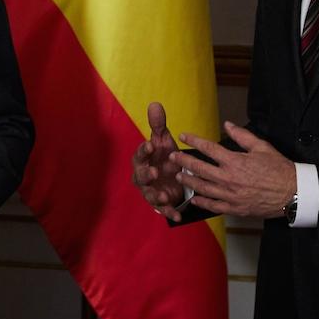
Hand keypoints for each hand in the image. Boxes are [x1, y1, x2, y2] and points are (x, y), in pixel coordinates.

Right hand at [132, 102, 187, 221]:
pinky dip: (169, 211)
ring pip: (149, 194)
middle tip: (154, 172)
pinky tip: (177, 214)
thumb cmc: (164, 155)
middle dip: (146, 174)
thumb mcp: (164, 140)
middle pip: (140, 176)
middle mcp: (144, 175)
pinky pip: (163, 209)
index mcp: (144, 159)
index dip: (144, 150)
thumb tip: (155, 104)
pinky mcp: (161, 201)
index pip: (140, 153)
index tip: (151, 144)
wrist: (172, 174)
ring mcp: (151, 190)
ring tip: (164, 196)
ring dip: (156, 196)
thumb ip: (158, 125)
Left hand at [173, 121, 296, 218]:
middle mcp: (229, 179)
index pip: (209, 148)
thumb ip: (242, 136)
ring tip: (179, 177)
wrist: (293, 193)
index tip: (184, 136)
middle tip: (173, 157)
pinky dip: (202, 202)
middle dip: (184, 162)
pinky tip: (195, 199)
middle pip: (200, 169)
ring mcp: (231, 195)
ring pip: (203, 188)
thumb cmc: (279, 169)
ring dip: (189, 182)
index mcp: (235, 161)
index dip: (194, 141)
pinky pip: (214, 206)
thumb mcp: (262, 147)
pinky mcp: (235, 208)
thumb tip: (227, 124)